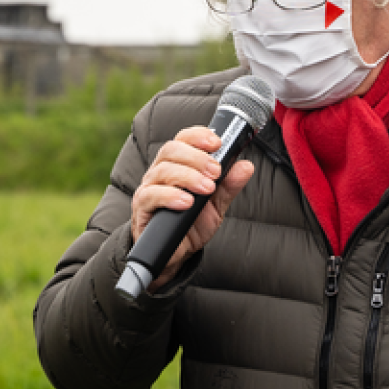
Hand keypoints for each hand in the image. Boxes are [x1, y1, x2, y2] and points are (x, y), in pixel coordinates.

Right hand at [130, 126, 254, 290]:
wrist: (174, 253)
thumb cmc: (191, 223)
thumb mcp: (216, 205)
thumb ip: (228, 185)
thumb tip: (246, 166)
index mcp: (177, 165)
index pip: (183, 139)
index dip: (198, 136)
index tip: (217, 143)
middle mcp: (160, 172)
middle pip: (171, 150)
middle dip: (197, 158)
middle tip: (216, 172)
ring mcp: (149, 188)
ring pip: (162, 170)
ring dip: (188, 176)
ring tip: (206, 189)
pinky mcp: (142, 208)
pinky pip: (151, 195)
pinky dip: (170, 196)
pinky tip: (187, 202)